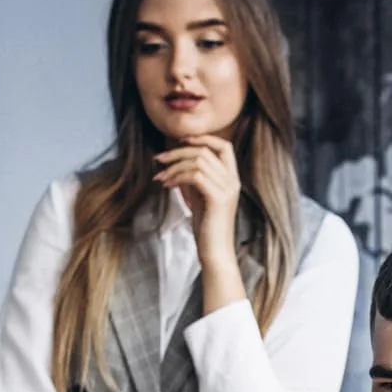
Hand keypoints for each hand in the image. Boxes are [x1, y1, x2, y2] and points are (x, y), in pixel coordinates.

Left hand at [154, 134, 240, 263]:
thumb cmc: (207, 229)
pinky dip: (177, 177)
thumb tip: (177, 166)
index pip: (224, 146)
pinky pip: (195, 176)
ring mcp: (227, 189)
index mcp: (232, 179)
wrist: (215, 253)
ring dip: (174, 167)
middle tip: (159, 159)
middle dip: (178, 152)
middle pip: (205, 151)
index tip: (181, 140)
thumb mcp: (200, 199)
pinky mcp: (218, 198)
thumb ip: (194, 181)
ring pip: (198, 161)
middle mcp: (233, 181)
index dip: (204, 138)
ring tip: (160, 177)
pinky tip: (167, 186)